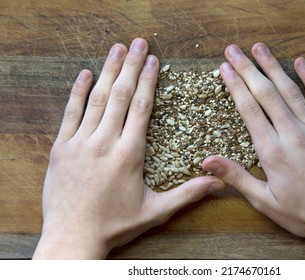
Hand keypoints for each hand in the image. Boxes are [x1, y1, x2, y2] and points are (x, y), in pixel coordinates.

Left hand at [33, 38, 225, 258]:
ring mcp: (80, 143)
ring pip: (96, 99)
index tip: (153, 60)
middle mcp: (104, 142)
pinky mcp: (61, 148)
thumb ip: (188, 194)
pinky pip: (70, 113)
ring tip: (118, 49)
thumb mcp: (156, 211)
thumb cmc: (115, 225)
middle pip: (120, 95)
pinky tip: (85, 73)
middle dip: (132, 66)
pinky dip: (78, 91)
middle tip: (139, 43)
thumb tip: (219, 183)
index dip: (148, 81)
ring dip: (108, 71)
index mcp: (129, 154)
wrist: (72, 237)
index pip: (141, 108)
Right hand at [203, 43, 304, 258]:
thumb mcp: (264, 201)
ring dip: (273, 66)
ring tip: (259, 48)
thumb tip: (206, 161)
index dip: (235, 86)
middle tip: (233, 50)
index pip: (249, 109)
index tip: (224, 68)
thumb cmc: (304, 213)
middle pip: (266, 93)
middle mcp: (293, 133)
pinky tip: (300, 61)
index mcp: (272, 151)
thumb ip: (236, 177)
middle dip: (247, 69)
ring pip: (291, 90)